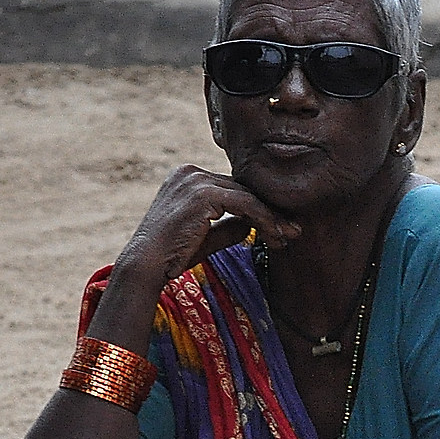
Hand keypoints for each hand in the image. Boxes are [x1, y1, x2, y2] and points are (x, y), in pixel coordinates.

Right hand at [110, 165, 300, 292]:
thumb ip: (230, 225)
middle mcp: (189, 172)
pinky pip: (246, 204)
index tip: (280, 227)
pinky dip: (265, 219)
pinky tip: (276, 235)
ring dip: (272, 218)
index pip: (232, 188)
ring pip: (248, 196)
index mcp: (186, 177)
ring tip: (289, 237)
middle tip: (293, 232)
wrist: (146, 266)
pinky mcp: (203, 193)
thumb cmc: (171, 256)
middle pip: (243, 189)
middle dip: (270, 212)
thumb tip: (256, 222)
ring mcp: (195, 180)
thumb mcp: (206, 236)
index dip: (258, 208)